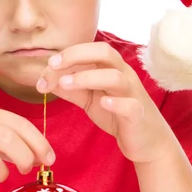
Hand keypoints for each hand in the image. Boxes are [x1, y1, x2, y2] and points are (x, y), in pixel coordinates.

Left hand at [36, 42, 176, 164]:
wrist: (146, 142)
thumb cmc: (117, 115)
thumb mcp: (89, 99)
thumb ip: (70, 89)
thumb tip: (44, 80)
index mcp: (111, 69)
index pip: (90, 50)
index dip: (69, 53)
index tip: (48, 64)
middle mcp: (124, 76)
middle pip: (105, 53)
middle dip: (76, 55)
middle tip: (53, 65)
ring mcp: (132, 94)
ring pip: (115, 77)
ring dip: (88, 77)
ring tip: (65, 84)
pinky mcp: (137, 115)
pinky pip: (129, 105)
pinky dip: (116, 102)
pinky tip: (102, 103)